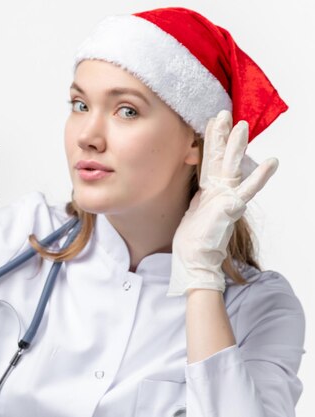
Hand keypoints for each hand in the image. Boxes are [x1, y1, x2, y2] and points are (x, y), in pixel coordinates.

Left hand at [167, 110, 278, 295]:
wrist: (196, 258)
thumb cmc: (193, 238)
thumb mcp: (191, 207)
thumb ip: (197, 192)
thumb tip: (195, 182)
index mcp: (209, 190)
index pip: (209, 159)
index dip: (209, 140)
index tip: (208, 121)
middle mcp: (219, 190)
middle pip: (220, 157)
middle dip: (221, 135)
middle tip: (223, 113)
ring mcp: (227, 197)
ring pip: (233, 166)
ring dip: (237, 146)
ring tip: (243, 126)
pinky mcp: (232, 207)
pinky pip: (248, 189)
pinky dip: (260, 176)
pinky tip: (273, 162)